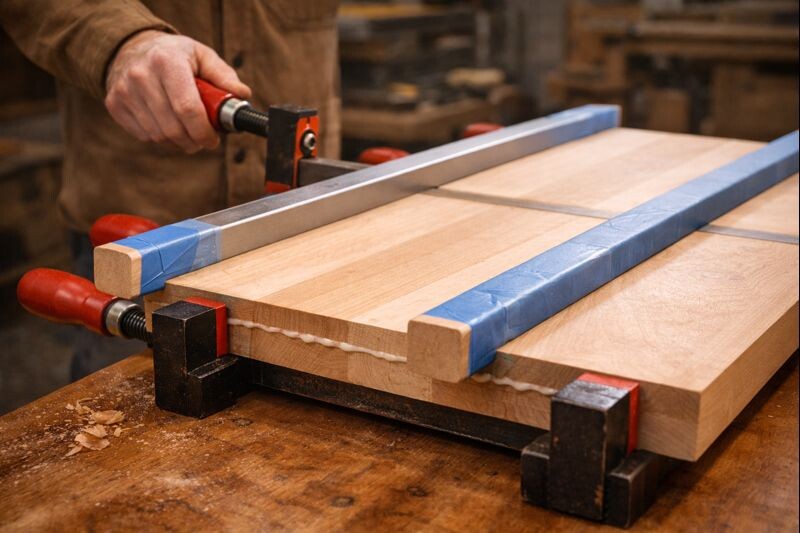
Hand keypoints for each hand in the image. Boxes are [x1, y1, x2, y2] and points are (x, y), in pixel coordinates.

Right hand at [105, 30, 251, 152]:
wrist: (131, 48)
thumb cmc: (175, 55)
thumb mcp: (203, 56)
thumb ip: (224, 77)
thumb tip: (242, 96)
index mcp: (167, 61)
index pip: (187, 108)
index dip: (203, 131)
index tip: (213, 139)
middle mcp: (141, 75)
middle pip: (173, 128)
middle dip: (194, 141)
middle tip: (204, 140)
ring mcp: (124, 91)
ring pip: (159, 136)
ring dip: (179, 142)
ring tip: (188, 131)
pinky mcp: (115, 104)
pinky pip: (144, 136)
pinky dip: (161, 138)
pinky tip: (168, 124)